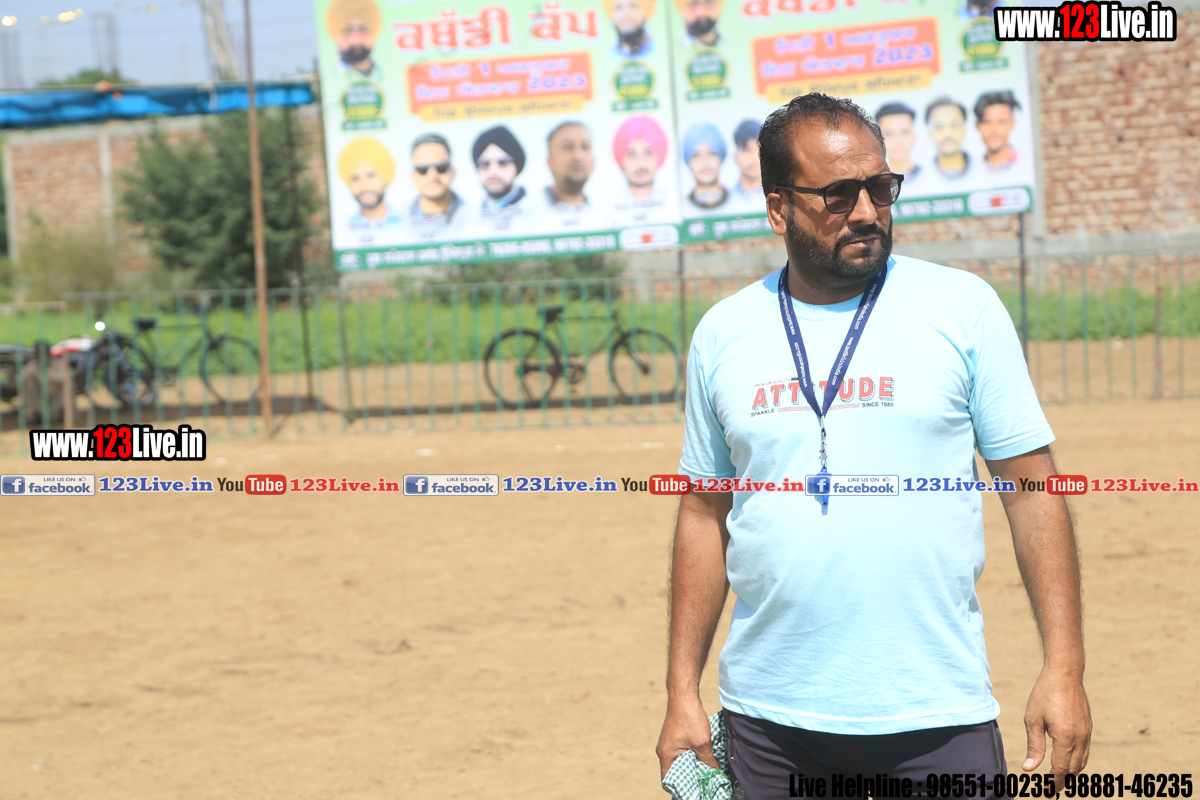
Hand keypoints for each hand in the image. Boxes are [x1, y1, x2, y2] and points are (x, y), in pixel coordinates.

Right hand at [656, 694, 717, 787]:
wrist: (684, 694)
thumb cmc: (690, 717)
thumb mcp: (702, 743)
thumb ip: (708, 761)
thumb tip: (715, 773)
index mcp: (666, 755)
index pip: (667, 781)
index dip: (680, 788)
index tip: (694, 790)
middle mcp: (663, 751)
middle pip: (674, 772)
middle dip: (689, 778)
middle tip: (703, 782)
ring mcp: (668, 743)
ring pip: (679, 762)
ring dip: (691, 766)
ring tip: (705, 770)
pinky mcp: (673, 737)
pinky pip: (680, 753)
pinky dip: (690, 756)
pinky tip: (703, 755)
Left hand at [1022, 668, 1091, 786]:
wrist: (1065, 674)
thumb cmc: (1045, 694)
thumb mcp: (1033, 720)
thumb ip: (1034, 746)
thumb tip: (1029, 768)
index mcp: (1065, 737)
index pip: (1061, 768)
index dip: (1054, 782)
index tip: (1047, 792)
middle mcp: (1080, 738)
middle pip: (1074, 768)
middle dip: (1063, 781)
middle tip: (1052, 790)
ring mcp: (1087, 733)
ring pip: (1082, 761)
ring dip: (1072, 773)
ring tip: (1060, 780)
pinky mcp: (1088, 727)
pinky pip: (1085, 751)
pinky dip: (1078, 761)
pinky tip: (1069, 762)